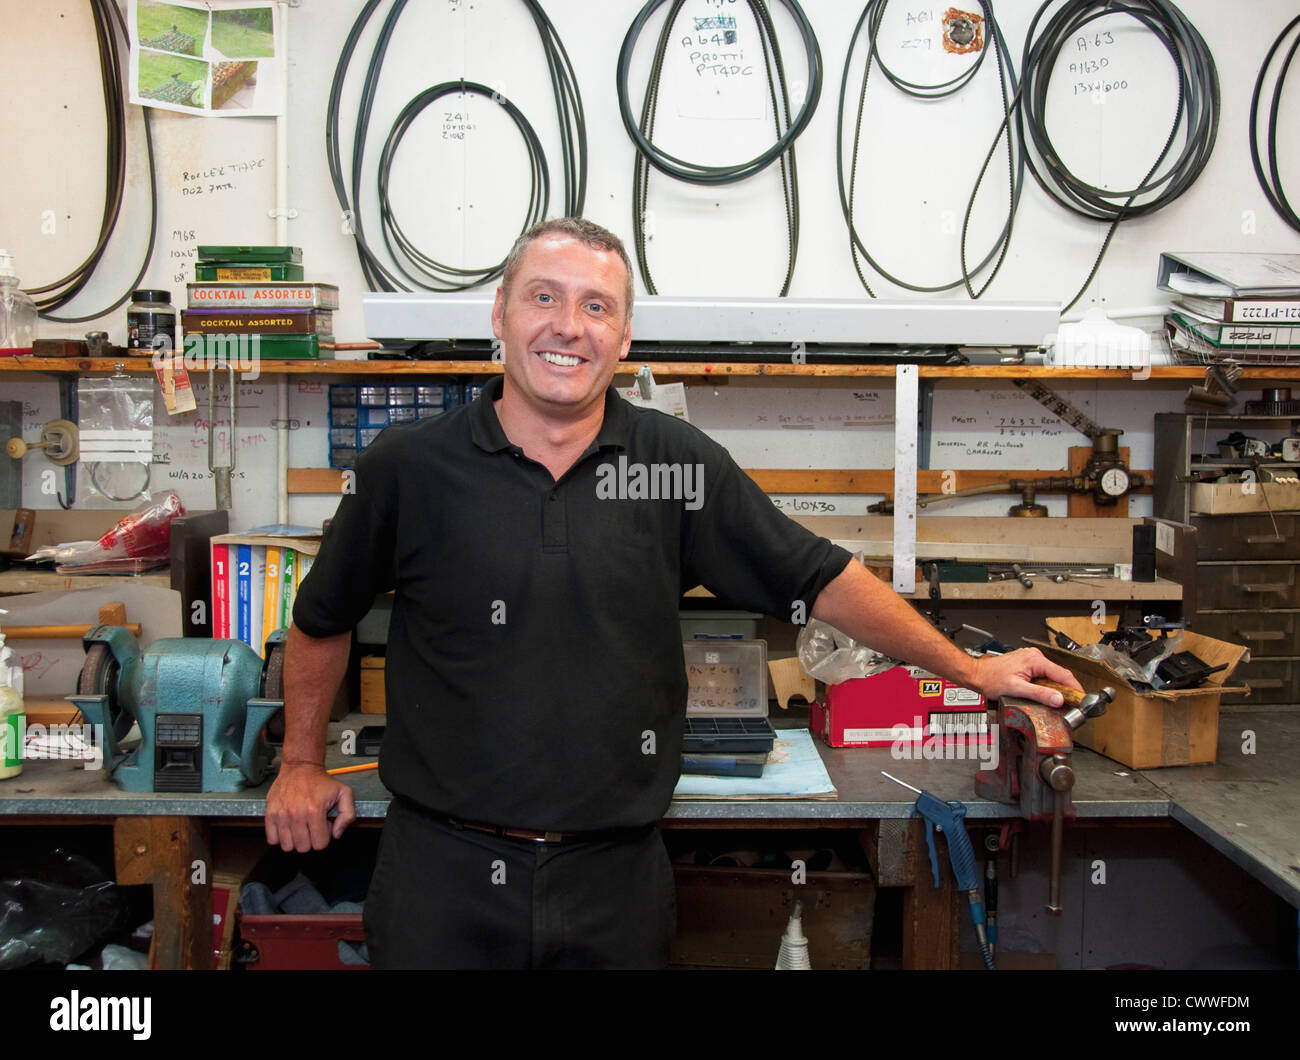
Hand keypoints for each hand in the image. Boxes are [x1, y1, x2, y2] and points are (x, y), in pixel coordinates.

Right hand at [264, 762, 356, 851]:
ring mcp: (281, 815)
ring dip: (295, 840)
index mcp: (315, 810)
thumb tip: (336, 834)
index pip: (320, 844)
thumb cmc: (321, 781)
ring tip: (300, 826)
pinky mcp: (270, 814)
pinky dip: (280, 837)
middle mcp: (296, 814)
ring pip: (287, 846)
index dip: (324, 836)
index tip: (323, 825)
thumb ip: (347, 815)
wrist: (301, 767)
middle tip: (312, 825)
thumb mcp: (344, 793)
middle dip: (310, 840)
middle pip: (303, 847)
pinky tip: (288, 827)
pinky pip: (272, 839)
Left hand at [969, 647, 1083, 707]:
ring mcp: (1031, 659)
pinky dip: (1048, 684)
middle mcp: (1034, 656)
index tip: (1081, 698)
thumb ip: (1039, 694)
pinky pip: (1044, 675)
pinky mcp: (1028, 664)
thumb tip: (1057, 699)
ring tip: (1060, 701)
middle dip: (1067, 689)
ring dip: (1057, 687)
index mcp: (1035, 660)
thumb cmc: (991, 679)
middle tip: (1072, 703)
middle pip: (1059, 674)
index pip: (1063, 674)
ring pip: (1051, 675)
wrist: (977, 675)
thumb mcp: (1017, 689)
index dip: (1074, 688)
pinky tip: (1047, 694)